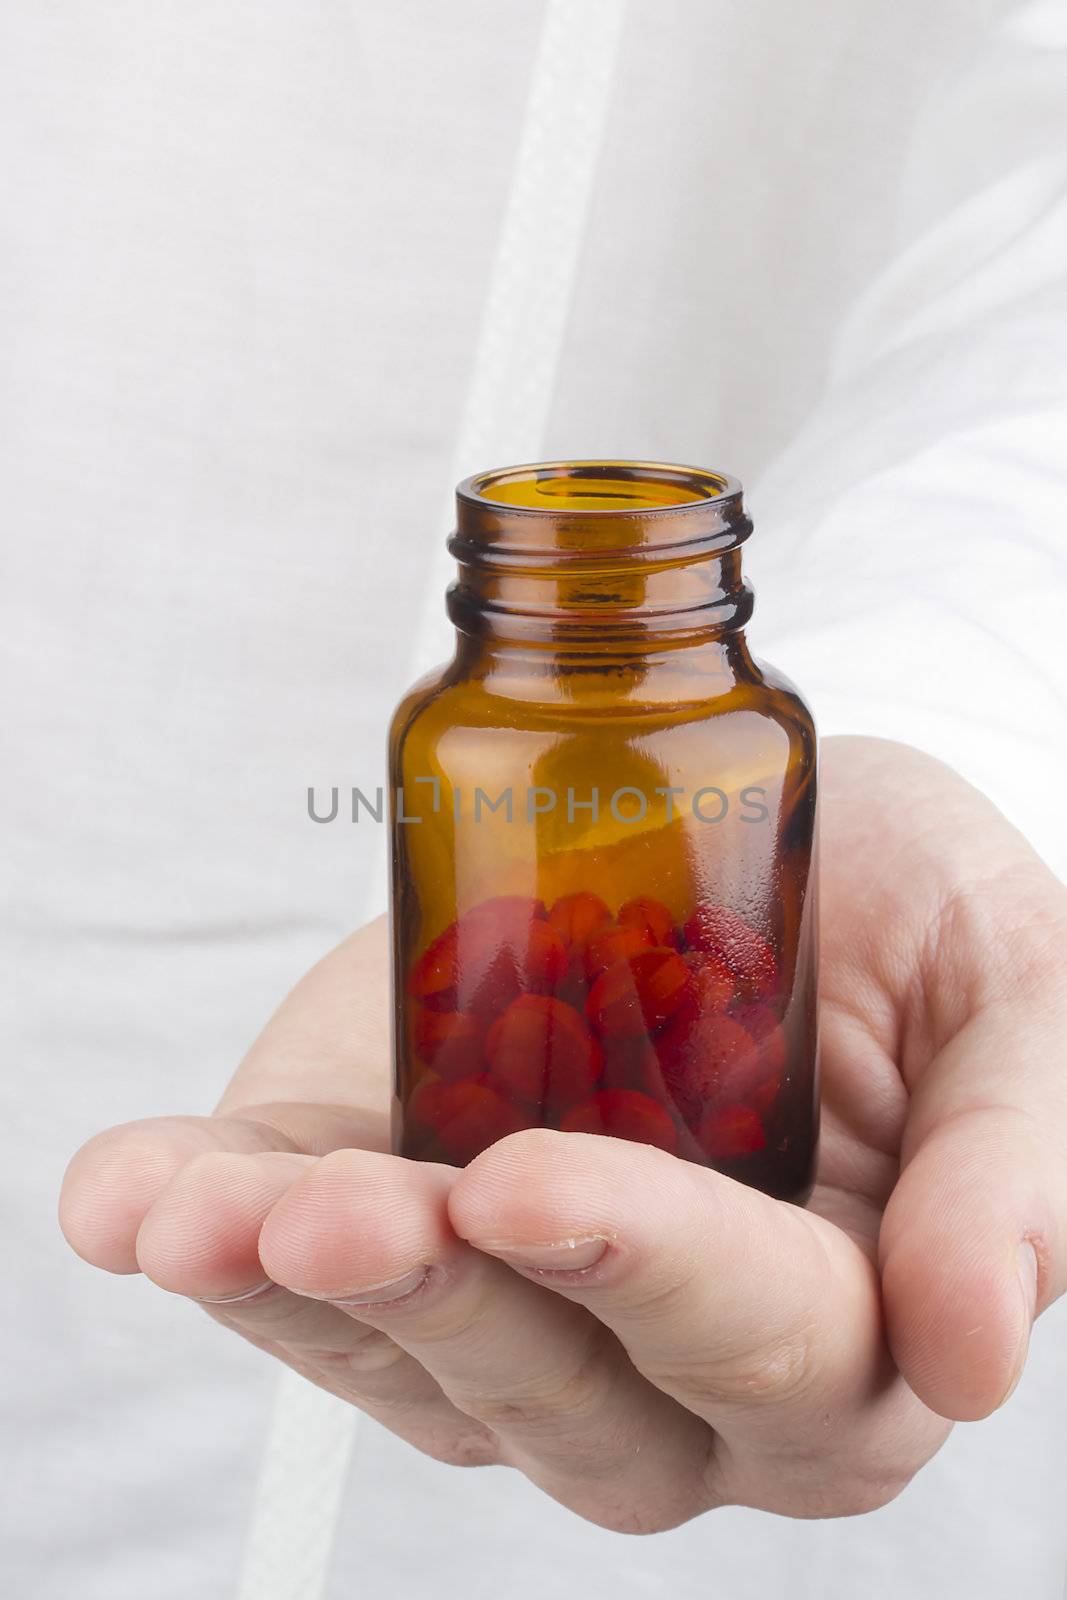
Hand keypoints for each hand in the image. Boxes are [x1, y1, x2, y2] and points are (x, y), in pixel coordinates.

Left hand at [59, 737, 1066, 1530]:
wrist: (765, 828)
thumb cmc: (908, 908)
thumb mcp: (1007, 983)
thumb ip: (1013, 1152)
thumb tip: (978, 1342)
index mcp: (848, 1323)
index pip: (766, 1340)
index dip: (654, 1273)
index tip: (538, 1182)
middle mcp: (673, 1359)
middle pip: (562, 1397)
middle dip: (443, 1305)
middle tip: (340, 1214)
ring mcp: (521, 1300)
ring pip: (409, 1358)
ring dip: (292, 1294)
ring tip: (195, 1215)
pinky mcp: (403, 1214)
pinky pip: (294, 1273)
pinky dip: (202, 1230)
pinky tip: (128, 1195)